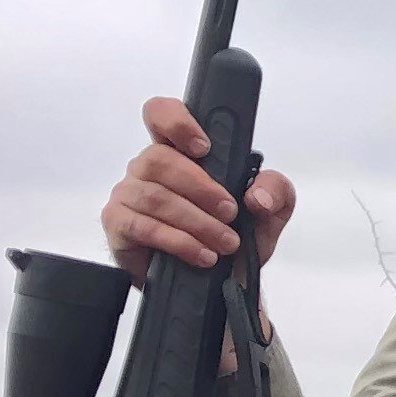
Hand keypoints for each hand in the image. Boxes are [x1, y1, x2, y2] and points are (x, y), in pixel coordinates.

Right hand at [102, 94, 297, 279]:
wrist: (218, 282)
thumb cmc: (234, 235)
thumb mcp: (269, 212)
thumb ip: (276, 192)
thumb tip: (258, 196)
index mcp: (178, 151)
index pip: (161, 114)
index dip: (176, 122)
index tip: (204, 148)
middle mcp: (147, 167)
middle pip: (160, 159)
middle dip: (202, 188)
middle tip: (231, 213)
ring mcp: (128, 194)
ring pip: (155, 196)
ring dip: (196, 221)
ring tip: (225, 243)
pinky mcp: (119, 224)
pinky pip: (143, 226)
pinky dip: (179, 242)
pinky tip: (202, 255)